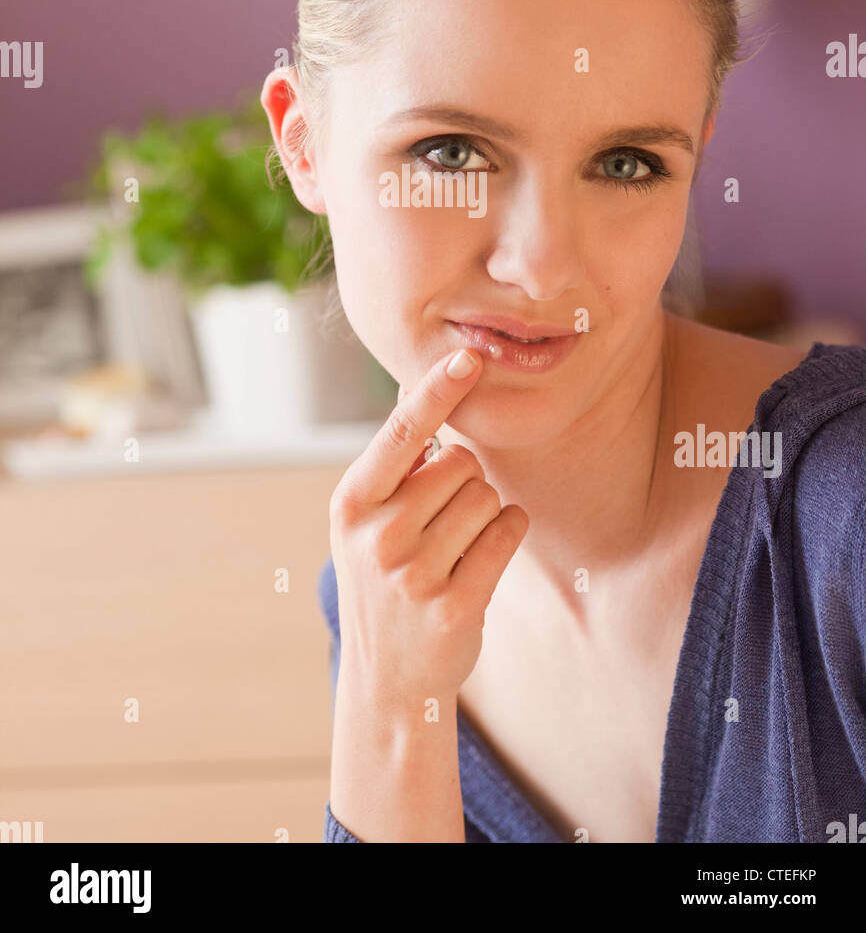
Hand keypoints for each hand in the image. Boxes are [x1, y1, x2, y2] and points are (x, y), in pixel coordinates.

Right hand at [329, 347, 528, 707]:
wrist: (388, 679)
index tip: (468, 358)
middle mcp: (377, 536)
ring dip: (484, 513)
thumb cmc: (385, 580)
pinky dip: (507, 533)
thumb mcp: (365, 522)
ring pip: (487, 496)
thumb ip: (393, 466)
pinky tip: (482, 559)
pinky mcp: (453, 606)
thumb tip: (416, 391)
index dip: (437, 391)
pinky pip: (508, 532)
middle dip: (463, 480)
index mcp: (352, 503)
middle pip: (461, 462)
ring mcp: (413, 575)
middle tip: (439, 523)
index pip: (400, 433)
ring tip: (454, 549)